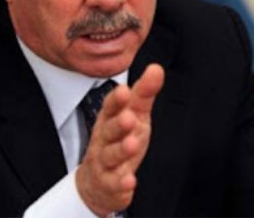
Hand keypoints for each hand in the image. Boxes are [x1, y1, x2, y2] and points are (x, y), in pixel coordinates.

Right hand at [76, 64, 163, 215]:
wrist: (97, 182)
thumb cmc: (118, 140)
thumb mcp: (134, 115)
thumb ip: (144, 94)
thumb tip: (156, 68)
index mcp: (110, 119)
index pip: (110, 107)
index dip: (116, 100)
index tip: (124, 91)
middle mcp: (104, 140)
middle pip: (109, 130)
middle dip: (118, 124)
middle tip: (129, 117)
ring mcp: (104, 163)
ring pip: (110, 156)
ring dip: (121, 150)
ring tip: (132, 144)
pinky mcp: (109, 185)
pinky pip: (114, 184)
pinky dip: (121, 183)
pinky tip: (130, 181)